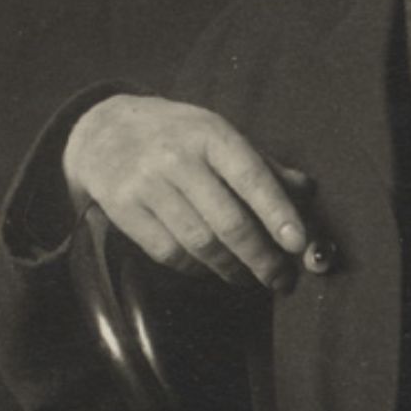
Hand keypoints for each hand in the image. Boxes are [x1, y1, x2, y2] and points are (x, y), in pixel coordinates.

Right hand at [63, 94, 310, 289]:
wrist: (104, 130)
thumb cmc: (177, 135)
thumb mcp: (219, 134)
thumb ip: (263, 165)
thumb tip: (306, 192)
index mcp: (211, 134)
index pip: (252, 177)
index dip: (278, 213)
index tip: (299, 244)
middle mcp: (178, 159)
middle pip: (228, 222)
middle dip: (262, 259)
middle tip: (282, 280)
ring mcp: (147, 185)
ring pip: (200, 244)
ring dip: (232, 269)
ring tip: (250, 278)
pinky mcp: (124, 211)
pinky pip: (169, 254)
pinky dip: (196, 268)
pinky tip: (211, 268)